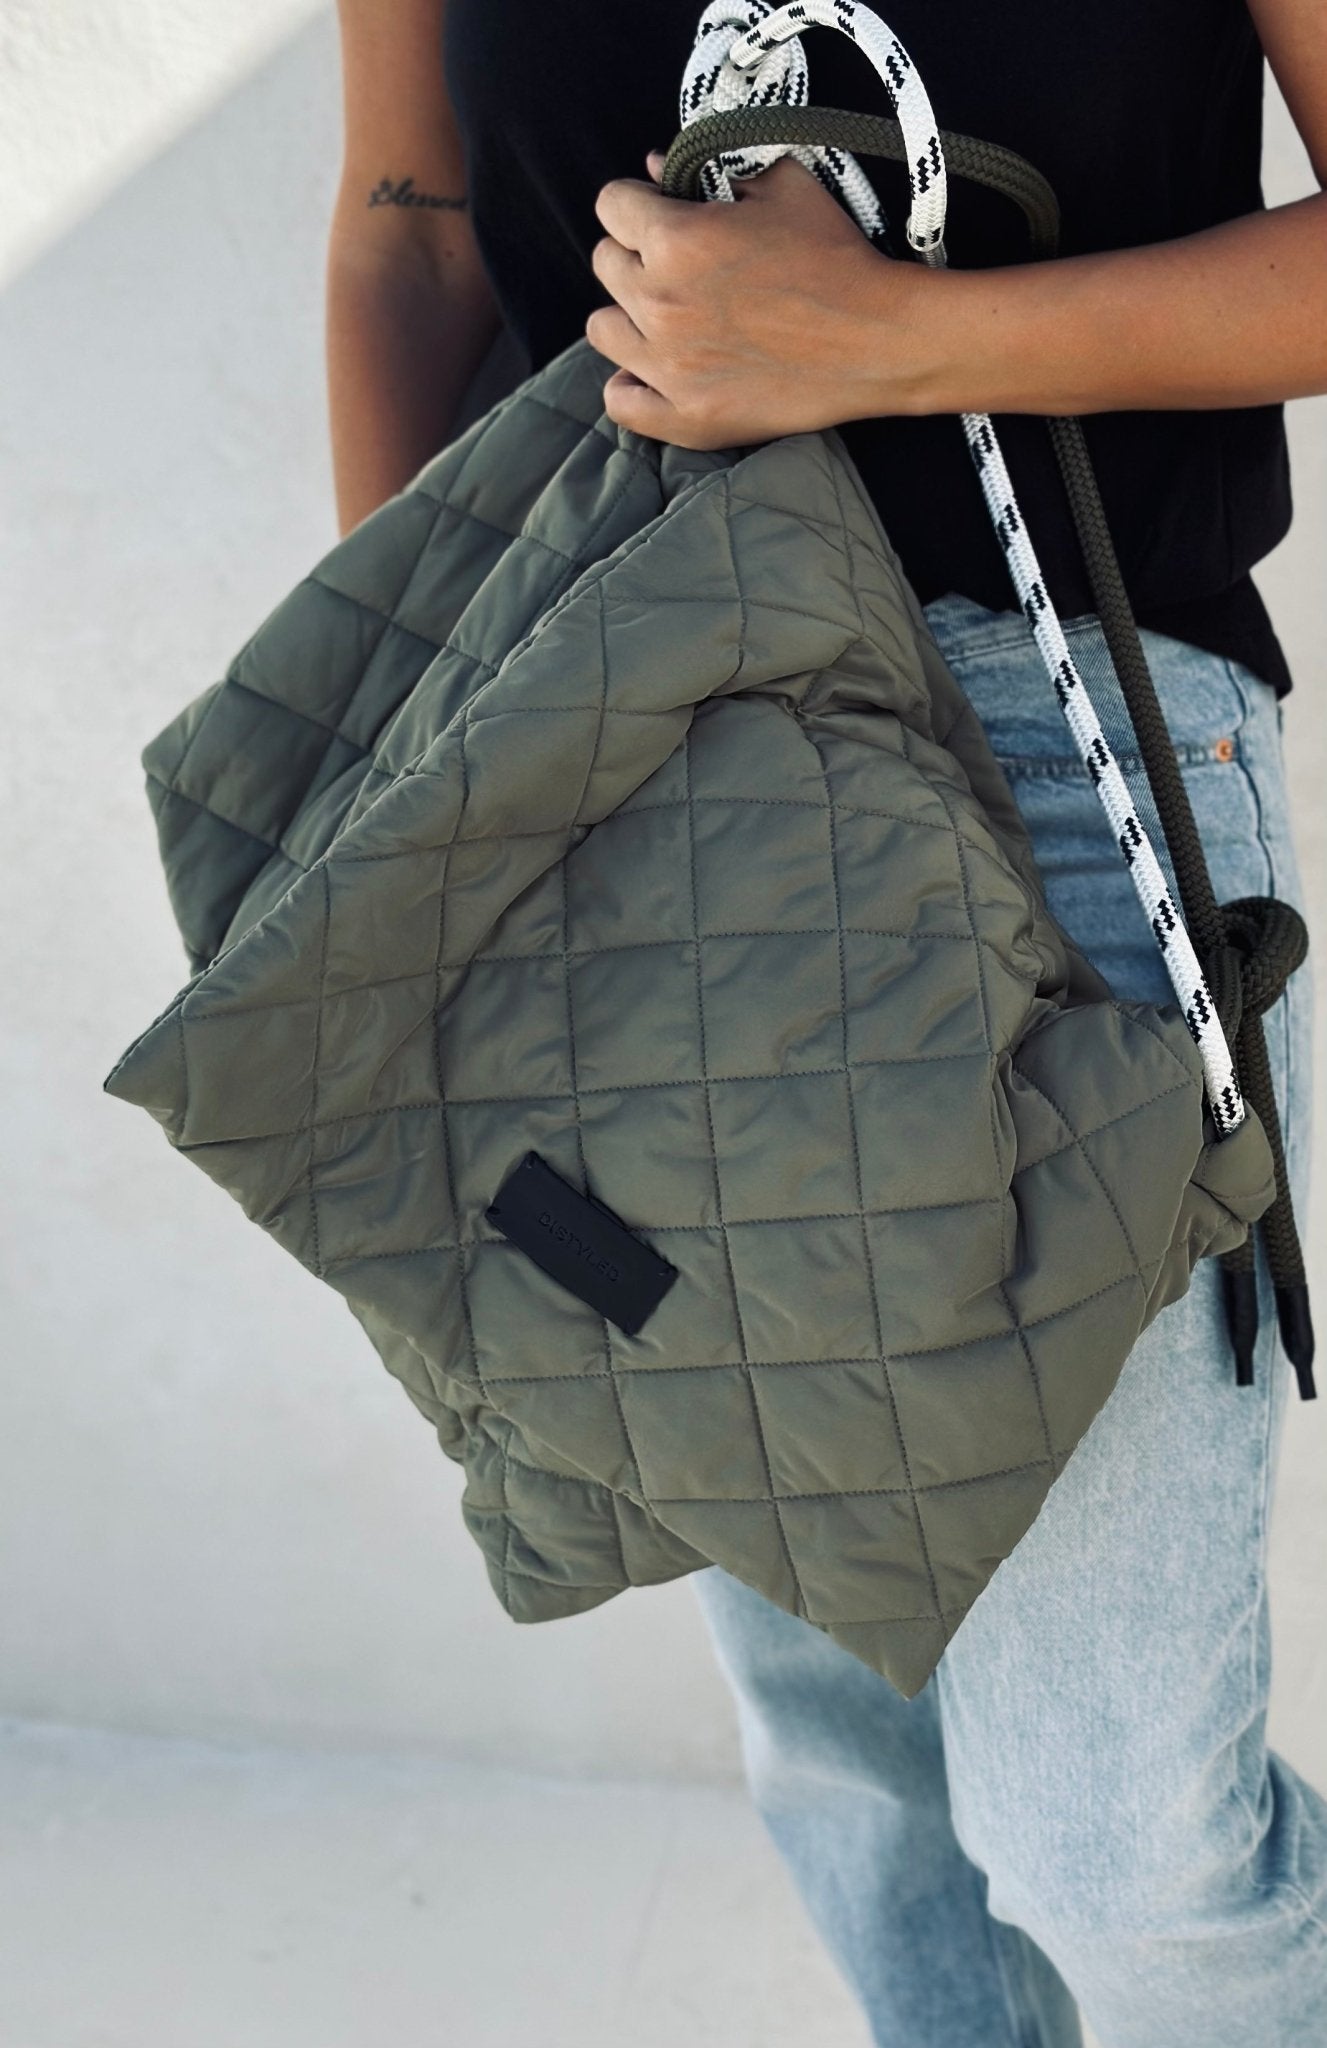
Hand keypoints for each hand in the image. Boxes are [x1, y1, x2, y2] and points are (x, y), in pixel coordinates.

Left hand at [586, 148, 935, 447]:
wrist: (878, 339)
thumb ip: (713, 169)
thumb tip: (656, 166)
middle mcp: (659, 302)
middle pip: (605, 265)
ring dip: (628, 317)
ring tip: (668, 317)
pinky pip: (620, 402)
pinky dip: (630, 386)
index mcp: (675, 239)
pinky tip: (654, 372)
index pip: (611, 205)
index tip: (662, 213)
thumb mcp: (783, 186)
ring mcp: (667, 366)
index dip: (638, 203)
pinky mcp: (686, 416)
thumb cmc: (835, 256)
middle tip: (678, 265)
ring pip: (603, 330)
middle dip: (635, 255)